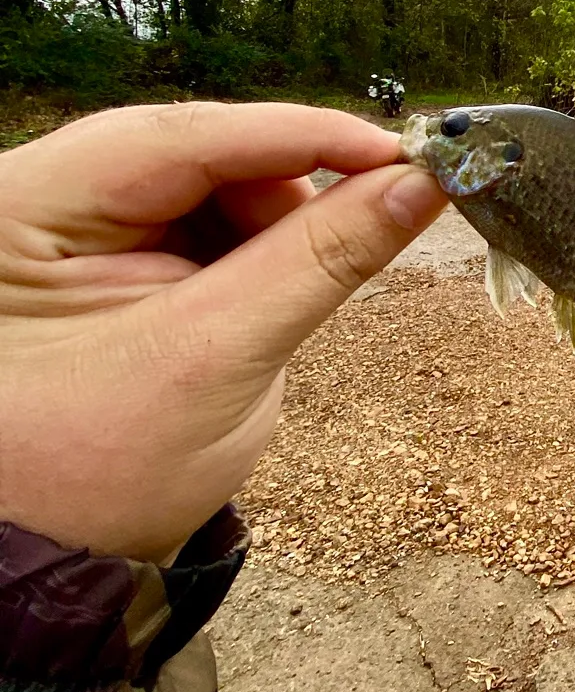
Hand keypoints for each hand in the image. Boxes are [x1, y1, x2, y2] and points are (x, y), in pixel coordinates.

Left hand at [0, 102, 448, 561]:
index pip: (178, 136)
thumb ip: (322, 260)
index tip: (397, 153)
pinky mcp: (94, 258)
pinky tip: (260, 299)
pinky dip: (248, 256)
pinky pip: (194, 227)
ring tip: (276, 308)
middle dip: (285, 196)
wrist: (54, 555)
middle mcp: (32, 200)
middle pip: (193, 154)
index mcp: (20, 210)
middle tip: (362, 234)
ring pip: (204, 188)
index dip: (299, 136)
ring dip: (270, 232)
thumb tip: (417, 186)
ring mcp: (61, 228)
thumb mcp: (222, 358)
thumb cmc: (104, 474)